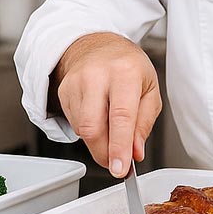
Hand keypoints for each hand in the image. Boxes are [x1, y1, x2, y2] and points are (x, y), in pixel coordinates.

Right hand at [52, 32, 161, 177]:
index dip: (119, 147)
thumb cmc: (127, 66)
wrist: (97, 44)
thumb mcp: (149, 89)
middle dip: (104, 153)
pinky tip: (98, 117)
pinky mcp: (63, 91)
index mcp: (125, 73)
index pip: (121, 117)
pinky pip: (74, 123)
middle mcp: (97, 75)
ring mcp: (76, 82)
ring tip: (112, 130)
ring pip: (82, 129)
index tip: (120, 169)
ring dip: (98, 142)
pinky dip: (88, 131)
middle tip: (117, 163)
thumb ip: (144, 123)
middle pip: (94, 127)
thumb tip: (135, 152)